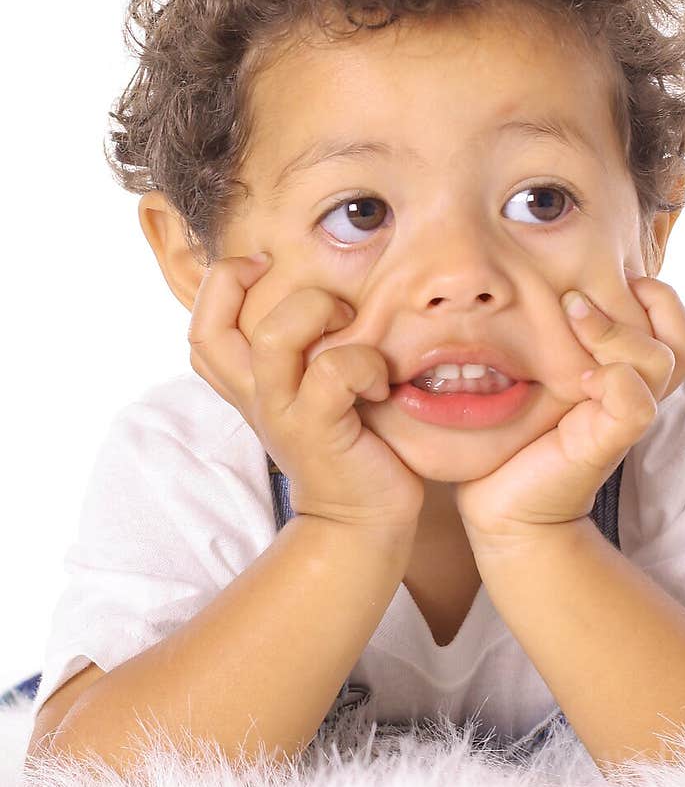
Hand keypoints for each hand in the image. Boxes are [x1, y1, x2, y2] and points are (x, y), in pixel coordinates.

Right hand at [187, 253, 423, 531]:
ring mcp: (282, 414)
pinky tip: (381, 384)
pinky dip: (366, 362)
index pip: (201, 325)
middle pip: (213, 326)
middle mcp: (255, 396)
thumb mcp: (315, 387)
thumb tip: (332, 282)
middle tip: (333, 307)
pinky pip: (333, 371)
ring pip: (276, 336)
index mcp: (248, 382)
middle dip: (277, 290)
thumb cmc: (350, 441)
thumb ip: (307, 348)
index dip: (224, 281)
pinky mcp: (318, 430)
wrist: (363, 519)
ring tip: (353, 330)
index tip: (270, 267)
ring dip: (322, 314)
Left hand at [456, 274, 684, 539]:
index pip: (676, 326)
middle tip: (578, 296)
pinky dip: (614, 380)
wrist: (498, 501)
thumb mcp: (540, 365)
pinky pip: (637, 406)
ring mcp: (621, 421)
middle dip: (644, 304)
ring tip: (571, 314)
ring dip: (617, 332)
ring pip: (661, 362)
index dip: (657, 295)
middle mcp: (634, 397)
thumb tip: (549, 272)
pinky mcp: (604, 446)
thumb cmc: (513, 429)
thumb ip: (556, 329)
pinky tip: (577, 377)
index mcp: (626, 375)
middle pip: (681, 342)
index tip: (606, 281)